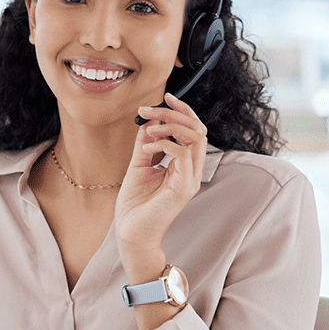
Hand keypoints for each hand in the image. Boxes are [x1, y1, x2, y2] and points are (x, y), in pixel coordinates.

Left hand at [115, 93, 206, 262]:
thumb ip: (146, 143)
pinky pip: (184, 155)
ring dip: (170, 127)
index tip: (164, 97)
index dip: (181, 110)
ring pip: (196, 138)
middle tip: (149, 110)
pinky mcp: (184, 188)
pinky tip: (146, 149)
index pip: (192, 129)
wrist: (130, 232)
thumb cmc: (135, 204)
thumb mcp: (138, 165)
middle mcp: (191, 170)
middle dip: (174, 113)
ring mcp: (190, 179)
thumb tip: (148, 121)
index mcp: (183, 164)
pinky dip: (164, 144)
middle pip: (198, 128)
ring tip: (148, 131)